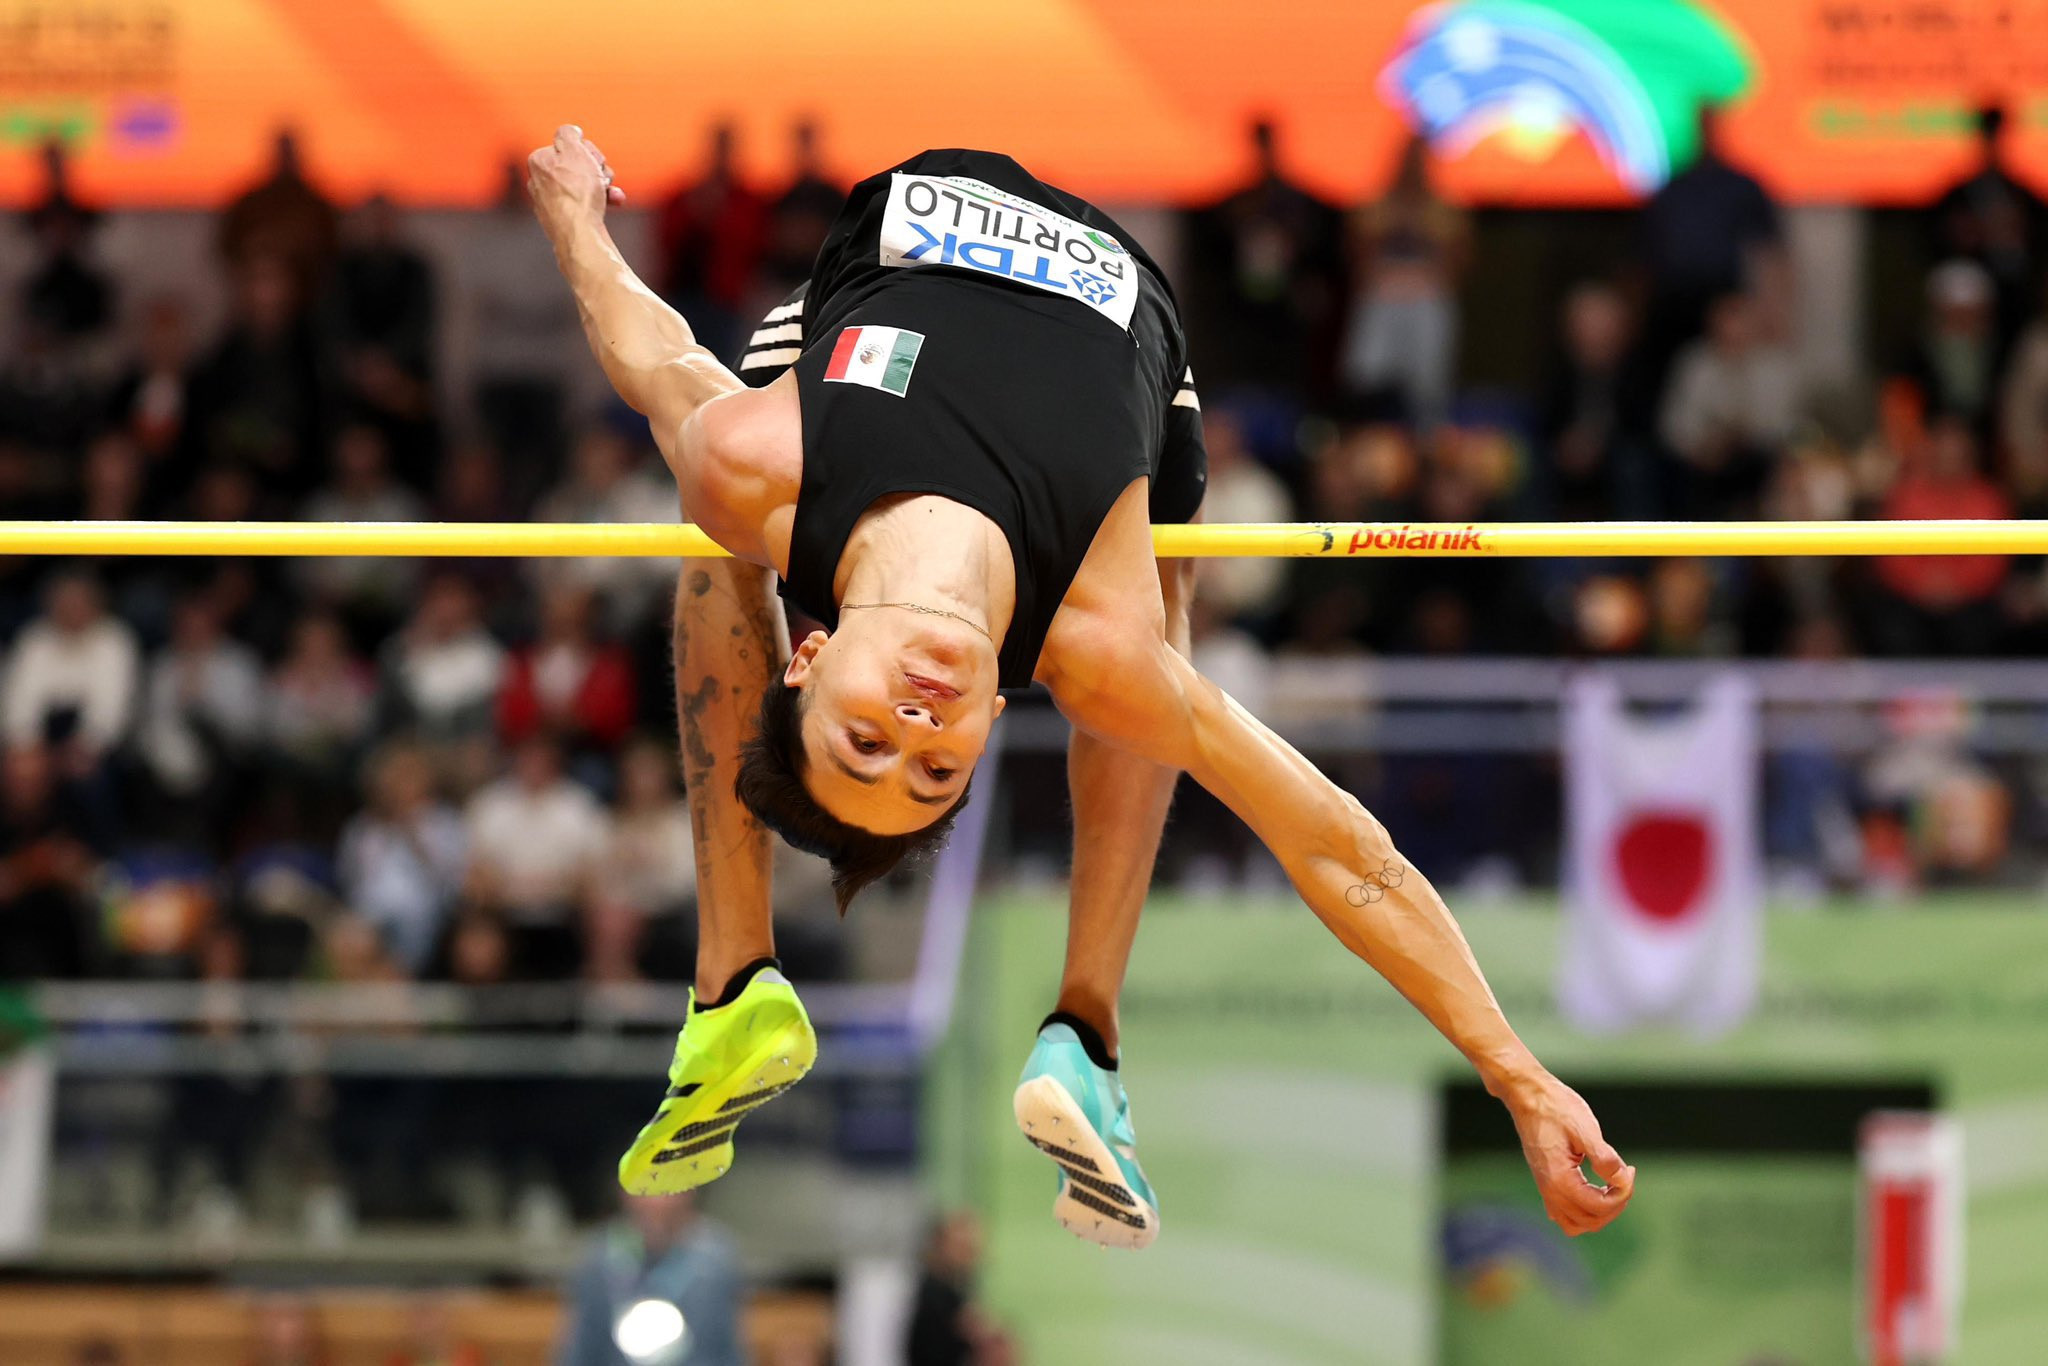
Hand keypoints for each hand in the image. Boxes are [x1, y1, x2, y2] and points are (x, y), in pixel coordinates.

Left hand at [526, 124, 627, 243]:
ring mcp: (549, 203)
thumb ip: (569, 134)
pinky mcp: (561, 221)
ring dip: (603, 186)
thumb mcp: (575, 150)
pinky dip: (598, 203)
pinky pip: (583, 205)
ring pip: (583, 186)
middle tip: (604, 177)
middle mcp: (539, 181)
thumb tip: (571, 131)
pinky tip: (612, 205)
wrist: (579, 232)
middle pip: (576, 166)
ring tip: (611, 194)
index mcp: (538, 160)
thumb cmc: (577, 191)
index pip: (569, 146)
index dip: (589, 152)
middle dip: (597, 170)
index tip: (597, 161)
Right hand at [1503, 1073, 1634, 1235]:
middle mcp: (1549, 1191)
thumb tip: (1621, 1180)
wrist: (1528, 1095)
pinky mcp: (1546, 1183)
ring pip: (1577, 1224)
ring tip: (1611, 1187)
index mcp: (1559, 1180)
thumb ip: (1605, 1159)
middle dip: (1615, 1204)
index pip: (1599, 1207)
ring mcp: (1545, 1189)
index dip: (1622, 1193)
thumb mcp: (1586, 1129)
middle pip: (1590, 1221)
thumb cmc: (1556, 1108)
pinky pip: (1564, 1215)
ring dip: (1599, 1212)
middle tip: (1624, 1176)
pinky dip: (1583, 1211)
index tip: (1629, 1169)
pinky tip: (1594, 1189)